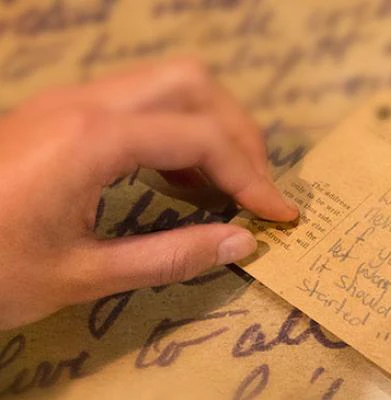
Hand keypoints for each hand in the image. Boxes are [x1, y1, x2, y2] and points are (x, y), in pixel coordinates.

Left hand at [0, 58, 296, 329]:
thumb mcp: (82, 276)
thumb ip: (171, 257)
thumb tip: (241, 243)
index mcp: (92, 140)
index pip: (201, 137)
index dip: (252, 177)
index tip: (280, 217)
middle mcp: (85, 104)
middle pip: (192, 82)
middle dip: (239, 133)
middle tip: (255, 190)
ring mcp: (69, 104)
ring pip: (166, 84)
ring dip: (210, 128)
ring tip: (225, 189)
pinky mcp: (60, 117)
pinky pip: (138, 104)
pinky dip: (176, 133)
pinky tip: (181, 182)